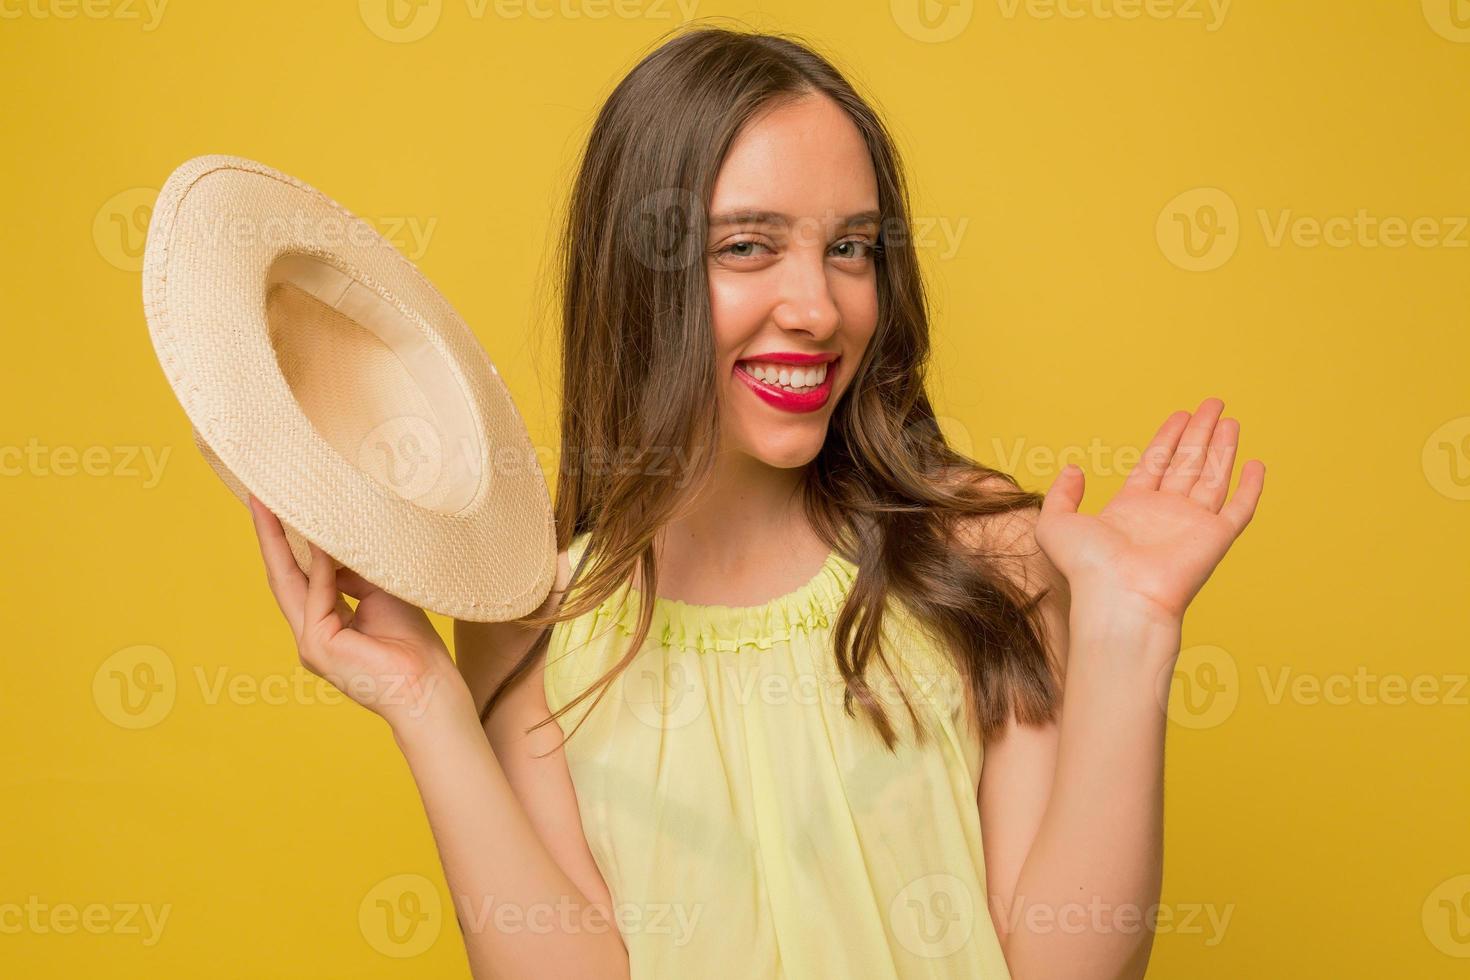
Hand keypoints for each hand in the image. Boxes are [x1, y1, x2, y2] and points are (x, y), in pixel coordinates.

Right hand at [246, 493, 465, 728]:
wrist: (428, 686)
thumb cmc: (413, 644)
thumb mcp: (381, 594)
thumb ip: (353, 572)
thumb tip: (331, 543)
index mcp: (326, 625)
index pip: (300, 577)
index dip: (286, 542)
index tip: (276, 506)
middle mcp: (312, 634)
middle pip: (284, 577)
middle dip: (270, 537)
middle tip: (259, 497)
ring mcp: (310, 643)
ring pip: (289, 583)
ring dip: (280, 543)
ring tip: (273, 507)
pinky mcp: (318, 646)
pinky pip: (319, 597)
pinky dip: (322, 569)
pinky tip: (323, 542)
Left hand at [1034, 397, 1264, 626]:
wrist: (1119, 595)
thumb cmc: (1087, 567)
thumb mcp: (1056, 523)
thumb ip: (1063, 494)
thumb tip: (1073, 469)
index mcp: (1131, 508)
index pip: (1156, 463)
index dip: (1169, 438)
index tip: (1181, 414)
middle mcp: (1164, 513)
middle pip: (1187, 463)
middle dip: (1200, 432)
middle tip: (1213, 403)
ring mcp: (1191, 524)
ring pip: (1213, 476)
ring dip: (1223, 448)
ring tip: (1230, 419)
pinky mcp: (1216, 537)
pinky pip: (1239, 508)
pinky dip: (1250, 488)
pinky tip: (1257, 464)